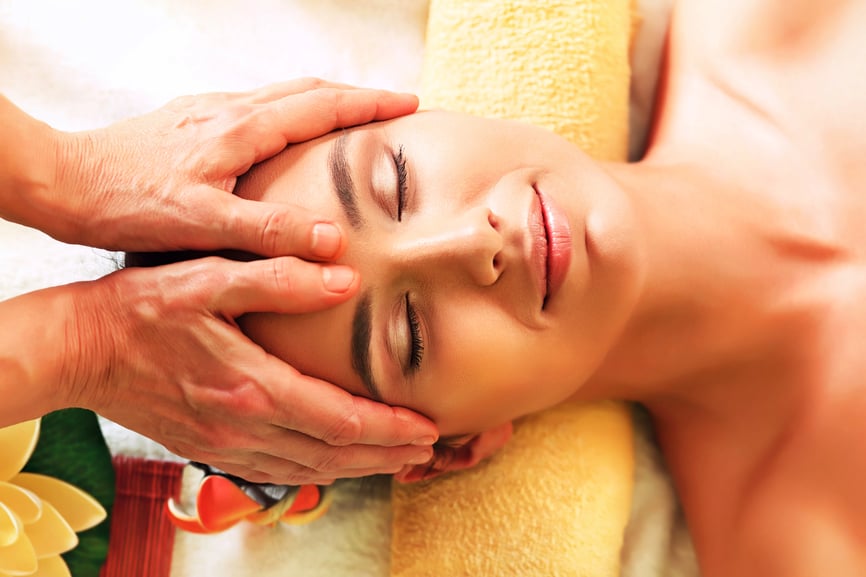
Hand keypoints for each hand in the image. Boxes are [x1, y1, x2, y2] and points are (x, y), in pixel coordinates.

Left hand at [47, 78, 418, 253]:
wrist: (63, 182)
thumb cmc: (128, 203)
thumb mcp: (203, 224)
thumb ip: (269, 230)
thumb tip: (332, 239)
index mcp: (239, 129)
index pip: (321, 106)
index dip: (369, 105)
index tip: (409, 104)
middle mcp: (227, 109)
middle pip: (307, 90)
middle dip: (357, 95)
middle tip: (394, 105)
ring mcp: (207, 111)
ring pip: (282, 95)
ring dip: (325, 100)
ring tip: (354, 117)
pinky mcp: (190, 122)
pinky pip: (257, 107)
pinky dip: (292, 112)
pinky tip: (287, 137)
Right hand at [64, 256, 436, 484]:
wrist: (80, 350)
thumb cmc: (141, 310)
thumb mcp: (208, 278)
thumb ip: (278, 278)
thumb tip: (343, 279)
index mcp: (252, 387)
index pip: (339, 419)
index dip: (389, 428)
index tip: (427, 428)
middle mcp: (244, 427)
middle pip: (334, 454)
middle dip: (387, 455)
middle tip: (427, 451)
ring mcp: (226, 445)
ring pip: (309, 469)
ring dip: (358, 468)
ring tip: (396, 460)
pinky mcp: (210, 448)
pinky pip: (278, 470)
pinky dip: (318, 470)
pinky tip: (335, 461)